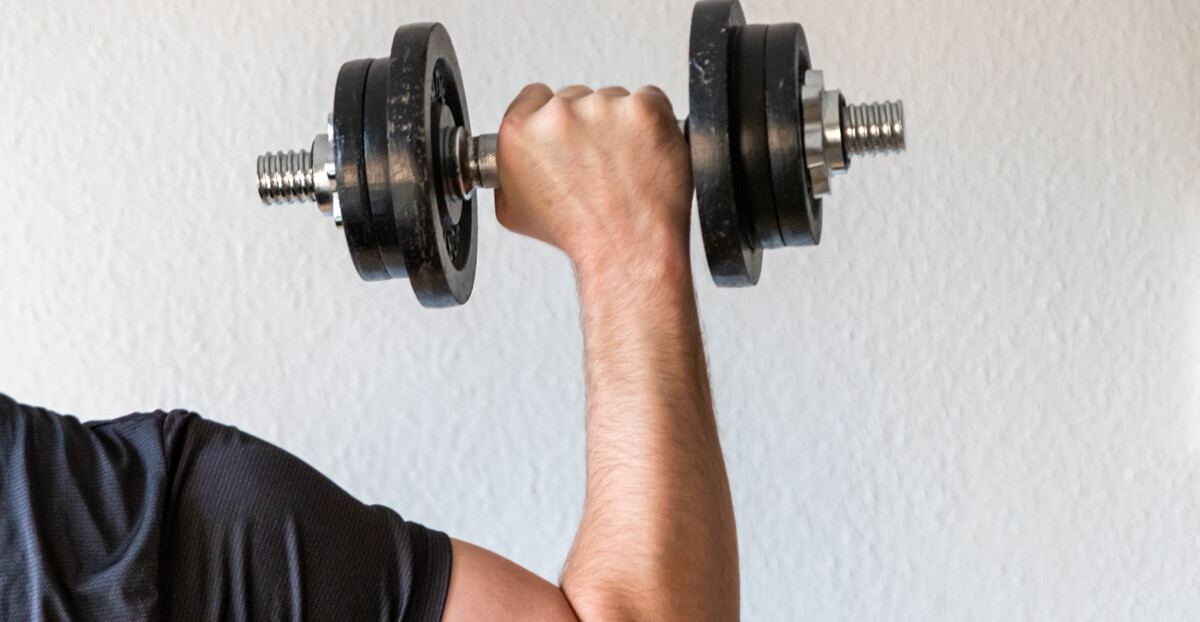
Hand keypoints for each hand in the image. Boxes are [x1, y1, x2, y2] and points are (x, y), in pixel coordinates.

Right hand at [494, 84, 692, 276]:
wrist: (629, 249)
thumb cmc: (579, 234)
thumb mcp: (514, 212)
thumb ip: (507, 173)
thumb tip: (513, 159)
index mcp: (519, 132)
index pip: (534, 97)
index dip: (551, 118)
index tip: (565, 136)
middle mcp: (558, 114)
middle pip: (576, 97)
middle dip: (588, 125)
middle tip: (598, 164)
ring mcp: (604, 107)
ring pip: (614, 99)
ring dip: (620, 124)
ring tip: (623, 167)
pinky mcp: (645, 109)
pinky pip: (650, 100)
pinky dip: (651, 124)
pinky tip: (645, 155)